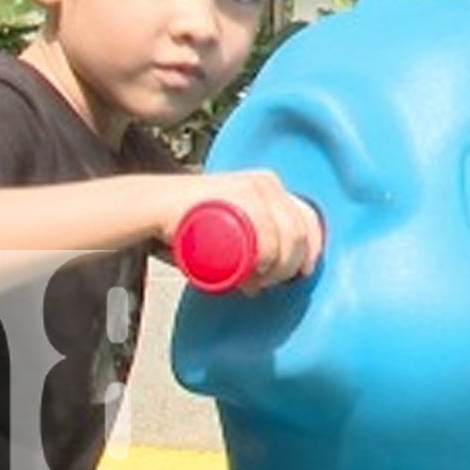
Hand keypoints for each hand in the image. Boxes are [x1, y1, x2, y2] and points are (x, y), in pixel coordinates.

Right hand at [166, 170, 322, 292]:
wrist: (156, 205)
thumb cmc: (189, 223)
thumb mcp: (227, 233)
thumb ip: (244, 255)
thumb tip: (258, 288)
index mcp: (273, 187)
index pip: (307, 219)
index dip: (312, 250)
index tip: (302, 274)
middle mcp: (268, 182)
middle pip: (297, 231)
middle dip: (288, 266)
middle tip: (264, 283)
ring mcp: (253, 184)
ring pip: (285, 233)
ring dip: (279, 266)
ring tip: (258, 280)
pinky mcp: (238, 191)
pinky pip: (266, 228)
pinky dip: (270, 253)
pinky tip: (262, 267)